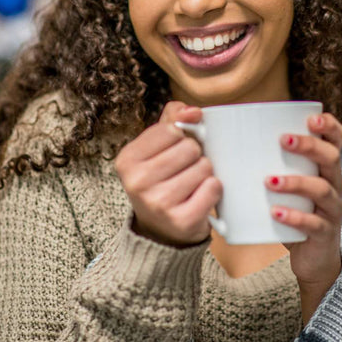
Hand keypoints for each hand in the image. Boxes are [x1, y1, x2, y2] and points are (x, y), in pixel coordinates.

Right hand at [115, 102, 222, 246]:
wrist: (162, 230)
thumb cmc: (163, 180)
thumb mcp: (158, 148)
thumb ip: (173, 119)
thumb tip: (193, 110)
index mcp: (127, 160)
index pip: (172, 129)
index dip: (183, 137)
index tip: (175, 151)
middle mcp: (137, 182)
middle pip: (190, 148)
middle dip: (195, 156)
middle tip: (185, 172)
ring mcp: (158, 204)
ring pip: (204, 167)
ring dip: (205, 173)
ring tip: (192, 185)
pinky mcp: (181, 220)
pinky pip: (212, 188)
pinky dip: (214, 190)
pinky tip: (201, 197)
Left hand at [266, 113, 341, 303]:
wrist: (313, 258)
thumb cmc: (294, 213)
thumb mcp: (288, 187)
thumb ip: (270, 164)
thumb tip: (222, 143)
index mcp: (326, 168)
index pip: (336, 139)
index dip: (328, 125)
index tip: (310, 118)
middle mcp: (334, 184)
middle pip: (332, 158)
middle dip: (310, 146)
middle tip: (283, 140)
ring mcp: (332, 209)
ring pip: (323, 189)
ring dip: (297, 182)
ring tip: (269, 181)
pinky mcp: (325, 233)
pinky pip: (314, 223)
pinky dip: (295, 217)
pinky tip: (275, 213)